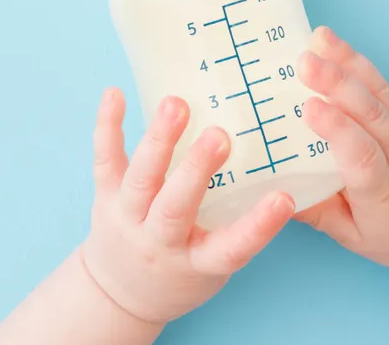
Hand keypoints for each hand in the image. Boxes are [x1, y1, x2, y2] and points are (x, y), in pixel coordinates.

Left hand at [80, 89, 295, 324]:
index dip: (258, 227)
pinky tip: (114, 93)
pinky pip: (105, 160)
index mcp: (197, 262)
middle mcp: (159, 242)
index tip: (283, 199)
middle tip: (219, 136)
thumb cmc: (183, 271)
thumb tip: (283, 169)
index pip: (231, 249)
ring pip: (140, 179)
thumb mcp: (214, 263)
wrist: (119, 295)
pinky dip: (108, 126)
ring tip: (176, 104)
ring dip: (158, 139)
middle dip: (196, 169)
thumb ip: (239, 222)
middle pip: (175, 207)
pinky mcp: (104, 198)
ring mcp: (128, 218)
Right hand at [294, 26, 388, 269]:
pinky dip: (360, 65)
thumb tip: (272, 193)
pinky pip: (384, 89)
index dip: (336, 128)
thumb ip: (315, 213)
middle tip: (305, 62)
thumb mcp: (350, 236)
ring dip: (349, 62)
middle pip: (371, 113)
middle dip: (338, 83)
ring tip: (320, 39)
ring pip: (380, 92)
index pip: (361, 153)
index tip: (309, 107)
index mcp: (382, 189)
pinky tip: (335, 47)